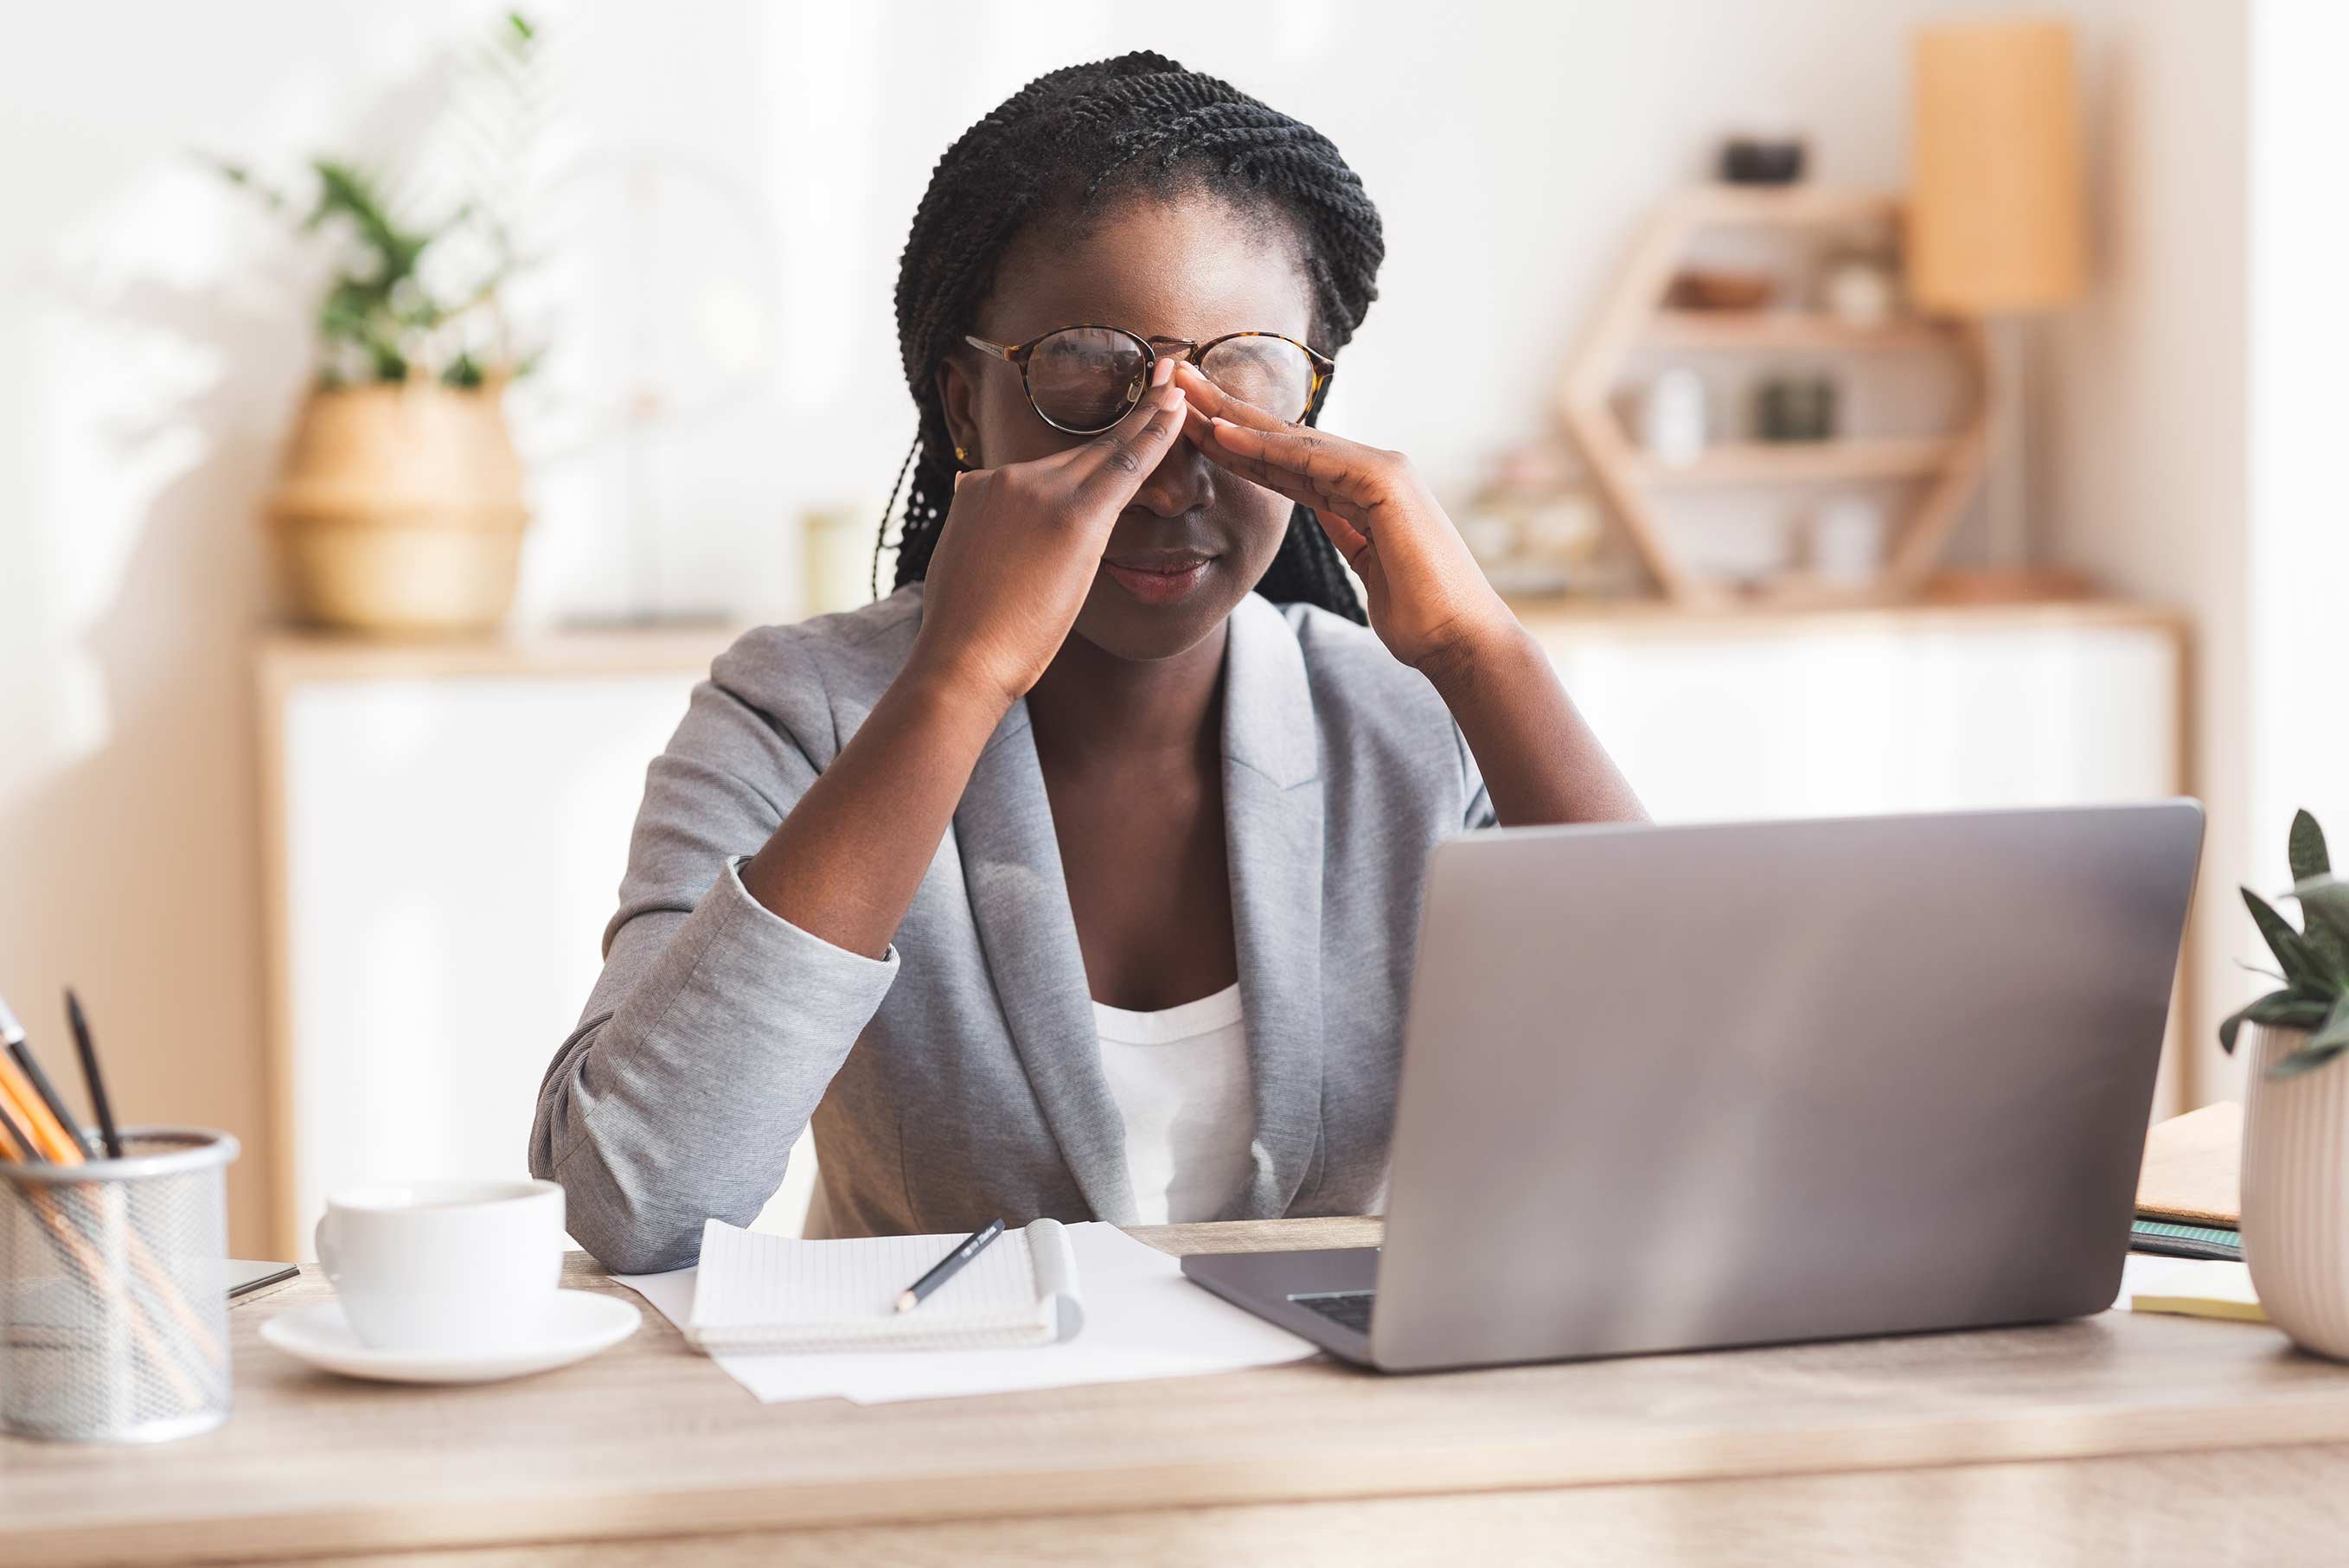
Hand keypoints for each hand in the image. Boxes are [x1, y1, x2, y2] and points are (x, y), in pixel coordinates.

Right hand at [909, 361, 1187, 705]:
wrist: (961, 659)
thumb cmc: (964, 632)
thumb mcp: (958, 563)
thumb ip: (975, 524)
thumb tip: (969, 492)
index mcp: (980, 490)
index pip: (1043, 468)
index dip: (1083, 444)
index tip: (1109, 419)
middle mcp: (1006, 479)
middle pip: (1078, 447)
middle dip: (1125, 412)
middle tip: (1160, 374)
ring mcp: (1037, 491)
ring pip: (1104, 452)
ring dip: (1147, 417)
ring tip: (1178, 387)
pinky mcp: (1072, 515)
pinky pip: (1124, 465)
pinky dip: (1155, 434)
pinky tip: (1179, 411)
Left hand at [1172, 363, 1513, 675]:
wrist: (1460, 640)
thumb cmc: (1419, 616)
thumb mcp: (1369, 567)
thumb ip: (1349, 533)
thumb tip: (1328, 516)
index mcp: (1366, 490)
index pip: (1289, 462)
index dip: (1240, 444)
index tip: (1194, 427)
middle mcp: (1375, 469)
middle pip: (1286, 440)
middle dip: (1229, 413)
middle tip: (1178, 383)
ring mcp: (1382, 470)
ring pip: (1292, 441)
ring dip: (1234, 419)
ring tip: (1185, 396)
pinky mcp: (1384, 481)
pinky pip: (1310, 461)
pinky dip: (1263, 448)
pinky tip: (1222, 435)